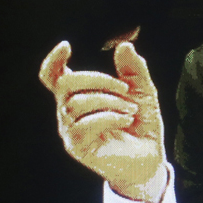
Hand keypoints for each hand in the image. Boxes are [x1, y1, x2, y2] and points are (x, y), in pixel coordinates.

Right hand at [39, 40, 167, 202]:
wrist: (149, 157)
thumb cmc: (141, 123)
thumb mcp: (143, 91)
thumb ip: (134, 69)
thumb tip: (125, 45)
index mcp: (79, 95)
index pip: (53, 77)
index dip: (53, 61)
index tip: (66, 46)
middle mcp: (69, 111)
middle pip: (65, 83)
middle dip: (98, 79)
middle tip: (125, 89)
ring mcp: (70, 130)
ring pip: (76, 103)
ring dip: (110, 102)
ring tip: (130, 110)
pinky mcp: (76, 147)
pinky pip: (83, 125)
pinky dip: (109, 118)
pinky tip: (125, 121)